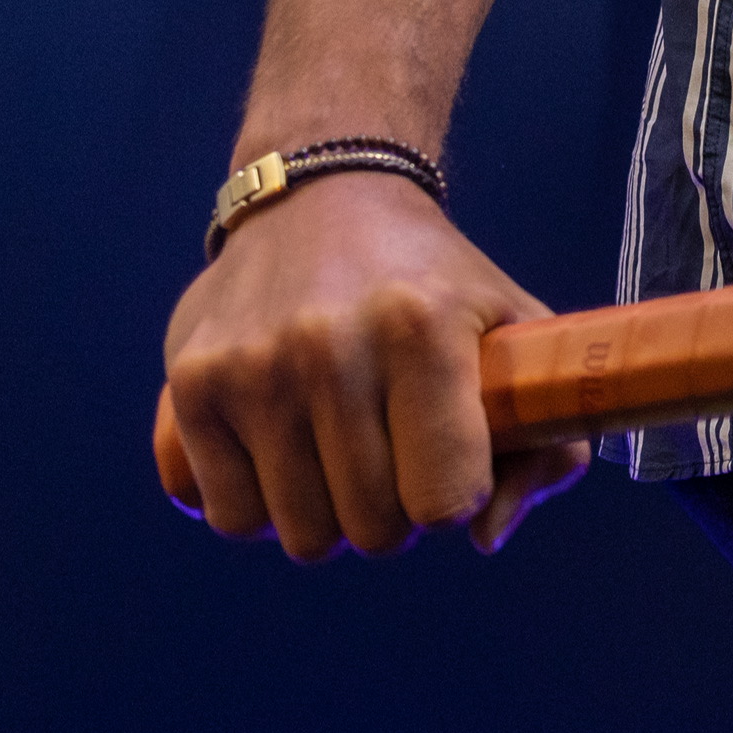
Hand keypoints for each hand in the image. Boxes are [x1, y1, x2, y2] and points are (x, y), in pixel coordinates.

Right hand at [158, 172, 589, 558]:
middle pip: (372, 530)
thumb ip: (542, 443)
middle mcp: (327, 347)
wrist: (320, 196)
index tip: (448, 462)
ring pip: (299, 536)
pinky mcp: (190, 385)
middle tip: (392, 453)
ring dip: (326, 512)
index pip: (442, 501)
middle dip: (393, 512)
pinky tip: (280, 447)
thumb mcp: (515, 331)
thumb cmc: (433, 280)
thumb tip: (484, 536)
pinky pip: (225, 514)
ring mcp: (250, 368)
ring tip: (338, 448)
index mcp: (421, 330)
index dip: (453, 498)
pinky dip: (257, 502)